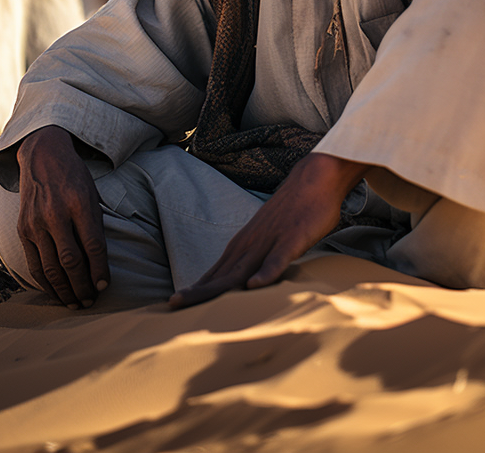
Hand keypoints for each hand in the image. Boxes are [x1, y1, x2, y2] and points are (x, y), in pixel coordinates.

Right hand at [16, 126, 109, 308]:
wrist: (42, 156)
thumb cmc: (74, 177)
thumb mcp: (92, 194)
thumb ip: (95, 225)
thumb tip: (100, 264)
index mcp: (79, 202)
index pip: (93, 246)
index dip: (100, 270)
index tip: (105, 286)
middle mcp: (56, 213)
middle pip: (71, 261)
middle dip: (82, 287)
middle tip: (91, 302)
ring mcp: (36, 222)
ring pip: (50, 267)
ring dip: (64, 291)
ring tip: (75, 303)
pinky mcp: (23, 228)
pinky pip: (34, 263)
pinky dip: (45, 282)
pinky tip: (55, 291)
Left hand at [169, 153, 366, 309]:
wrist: (314, 179)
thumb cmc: (292, 212)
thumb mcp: (268, 237)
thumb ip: (257, 259)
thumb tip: (247, 281)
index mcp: (243, 245)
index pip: (215, 273)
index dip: (195, 289)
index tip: (174, 305)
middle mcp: (250, 244)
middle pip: (220, 275)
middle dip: (196, 292)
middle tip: (171, 306)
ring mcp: (269, 241)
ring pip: (240, 270)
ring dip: (217, 287)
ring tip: (196, 301)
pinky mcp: (291, 239)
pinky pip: (277, 259)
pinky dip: (266, 273)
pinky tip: (255, 286)